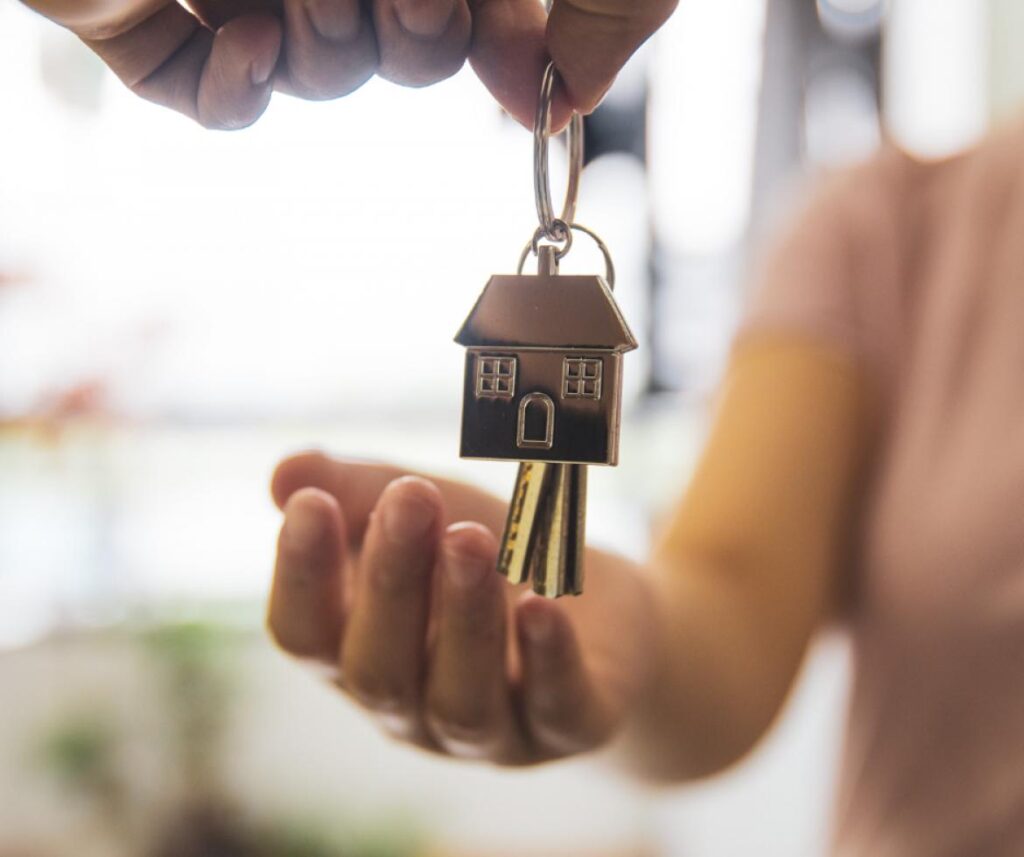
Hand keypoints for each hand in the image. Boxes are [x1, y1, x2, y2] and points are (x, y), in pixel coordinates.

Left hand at [20, 0, 676, 128]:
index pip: (489, 31)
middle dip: (421, 45)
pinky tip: (254, 46)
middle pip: (410, 58)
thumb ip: (605, 7)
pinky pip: (209, 98)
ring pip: (323, 75)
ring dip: (334, 54)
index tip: (529, 89)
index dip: (511, 63)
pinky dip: (239, 97)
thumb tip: (556, 112)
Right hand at [267, 451, 658, 763]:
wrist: (598, 613)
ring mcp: (491, 733)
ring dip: (463, 618)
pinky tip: (542, 604)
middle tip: (412, 498)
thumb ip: (360, 492)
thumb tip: (284, 473)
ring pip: (461, 699)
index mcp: (359, 657)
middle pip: (379, 669)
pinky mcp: (569, 726)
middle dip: (392, 581)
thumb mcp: (429, 517)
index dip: (301, 576)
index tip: (312, 505)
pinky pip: (555, 707)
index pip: (305, 636)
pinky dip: (547, 657)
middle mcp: (413, 709)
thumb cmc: (489, 561)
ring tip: (471, 540)